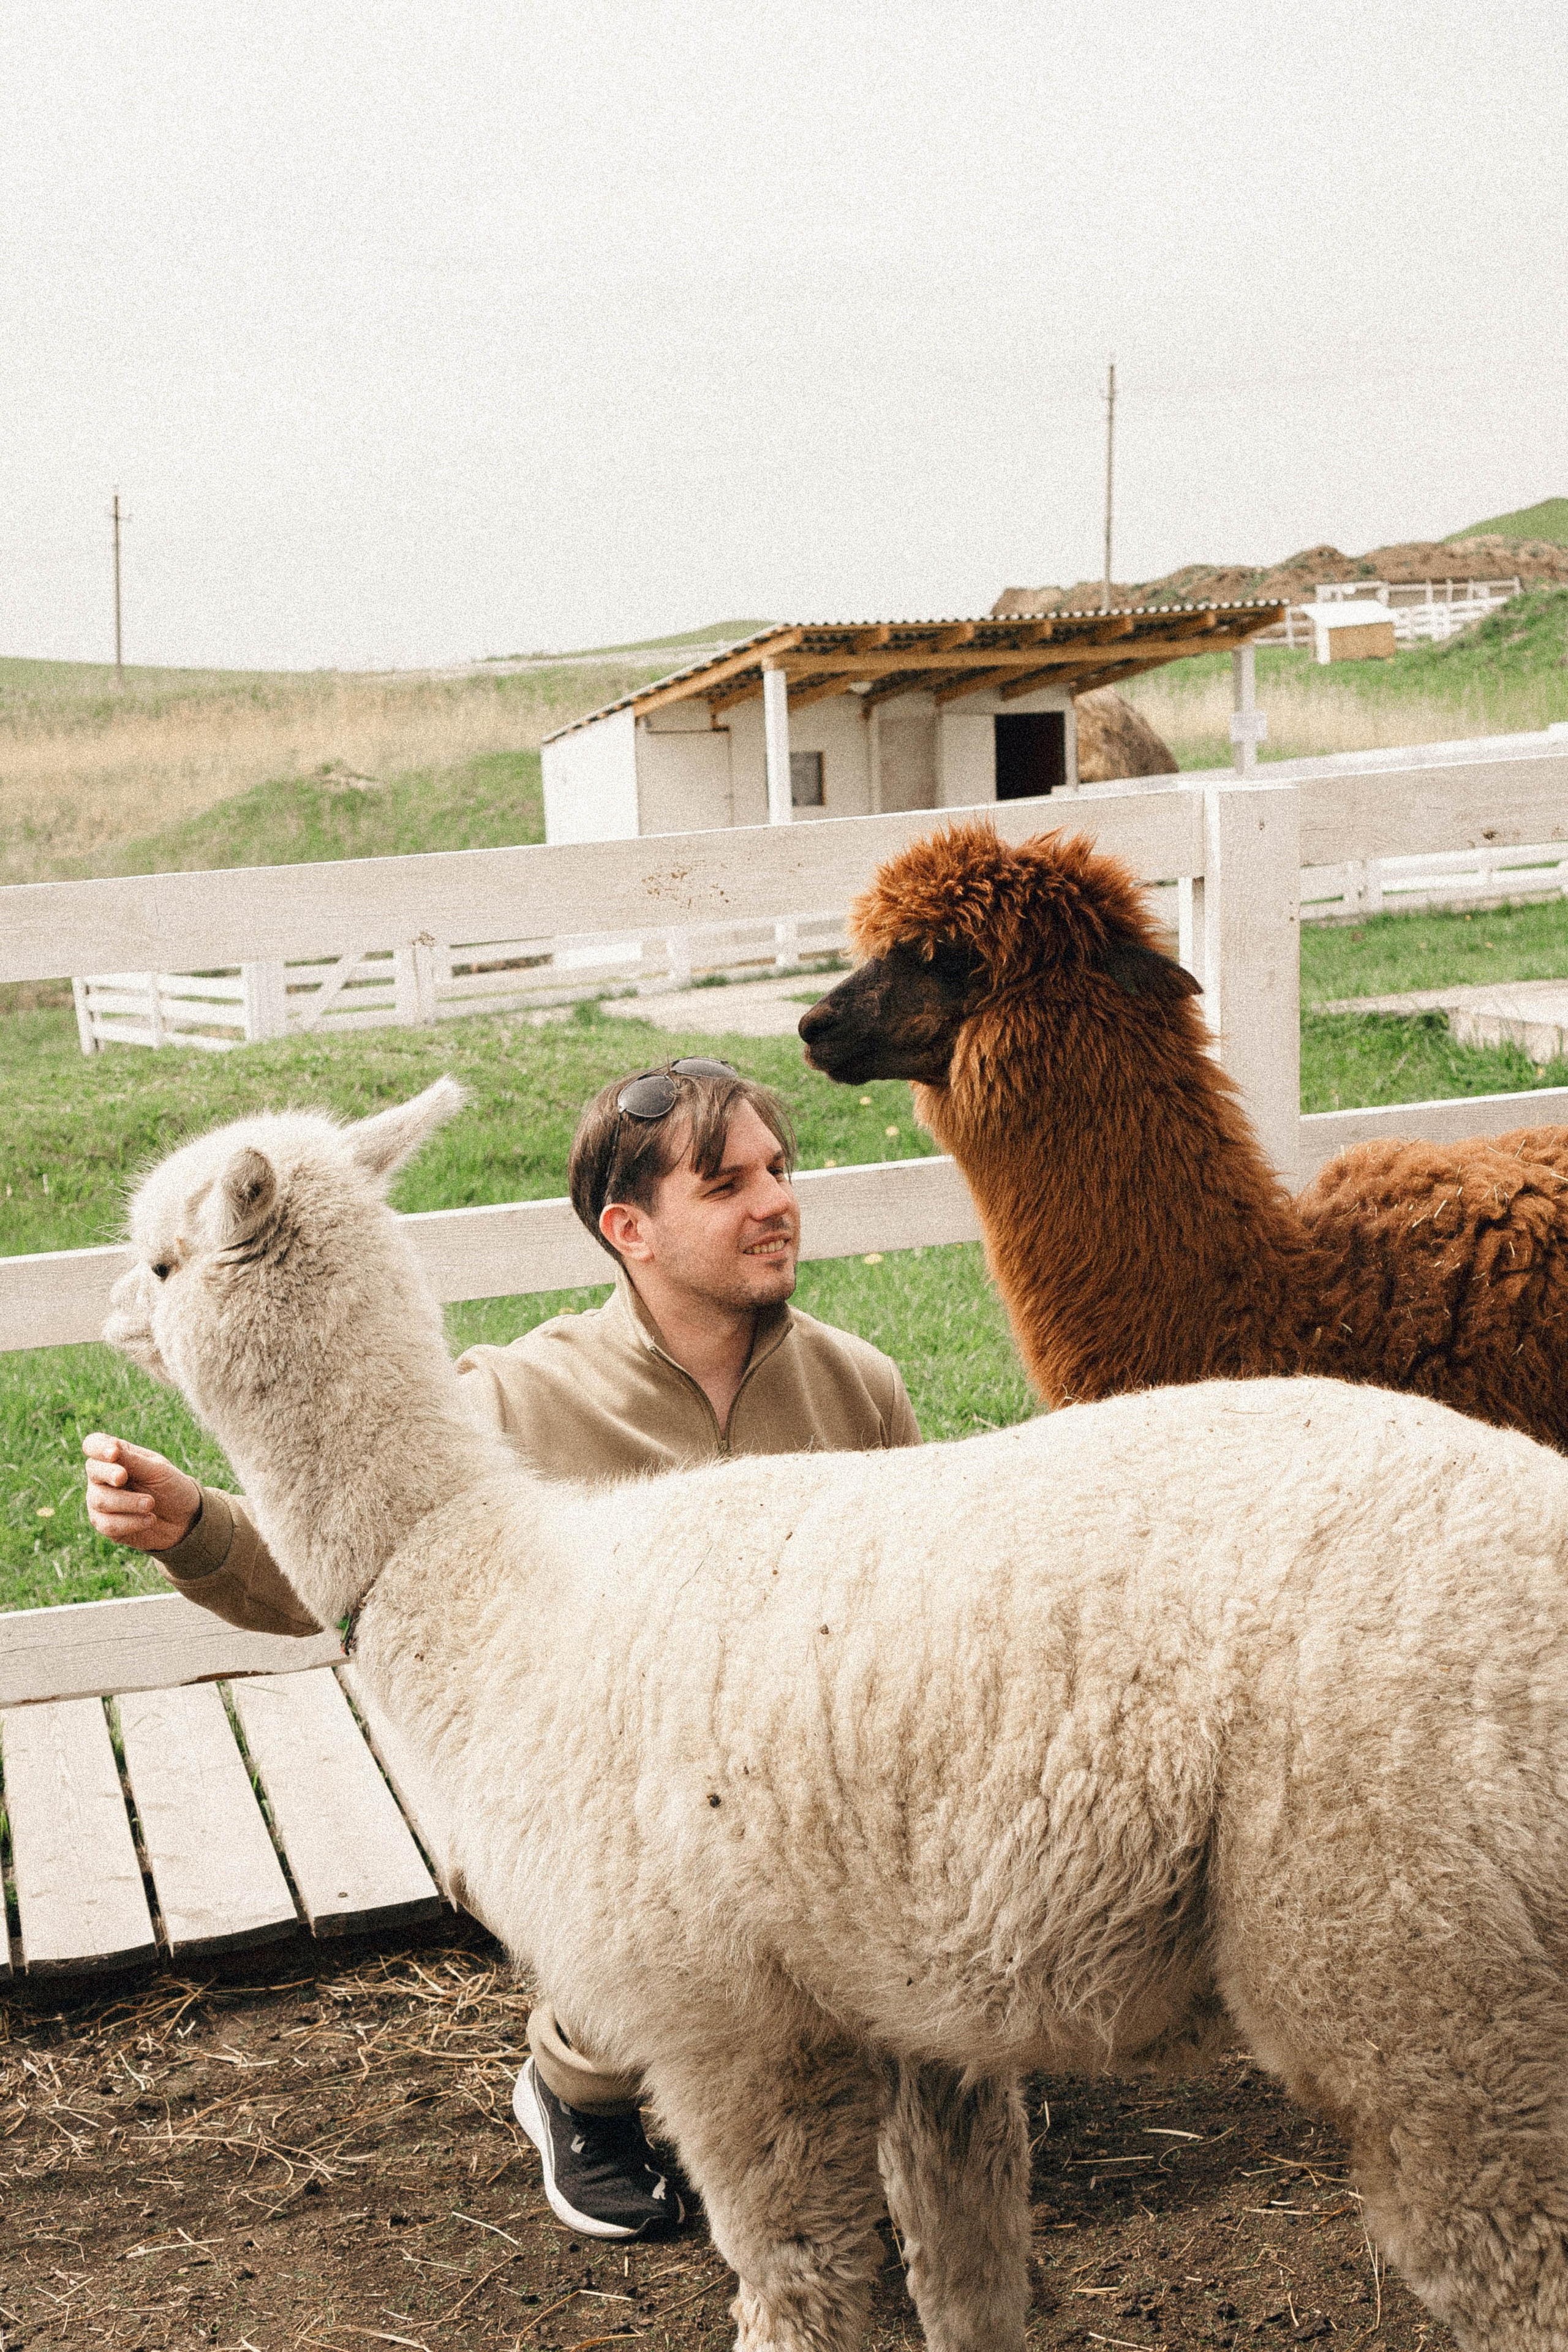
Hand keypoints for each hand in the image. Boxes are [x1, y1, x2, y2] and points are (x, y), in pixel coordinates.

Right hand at [83, 1433, 201, 1551]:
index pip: (94, 1444)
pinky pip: (107, 1524)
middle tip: (123, 1477)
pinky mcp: (105, 1525)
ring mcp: (101, 1501)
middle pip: (93, 1470)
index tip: (114, 1453)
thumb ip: (133, 1461)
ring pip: (100, 1500)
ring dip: (128, 1502)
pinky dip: (131, 1522)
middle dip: (109, 1473)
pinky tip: (150, 1520)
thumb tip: (111, 1445)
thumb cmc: (171, 1488)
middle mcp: (103, 1478)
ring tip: (150, 1504)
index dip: (98, 1447)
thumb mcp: (158, 1471)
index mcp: (117, 1457)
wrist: (184, 1519)